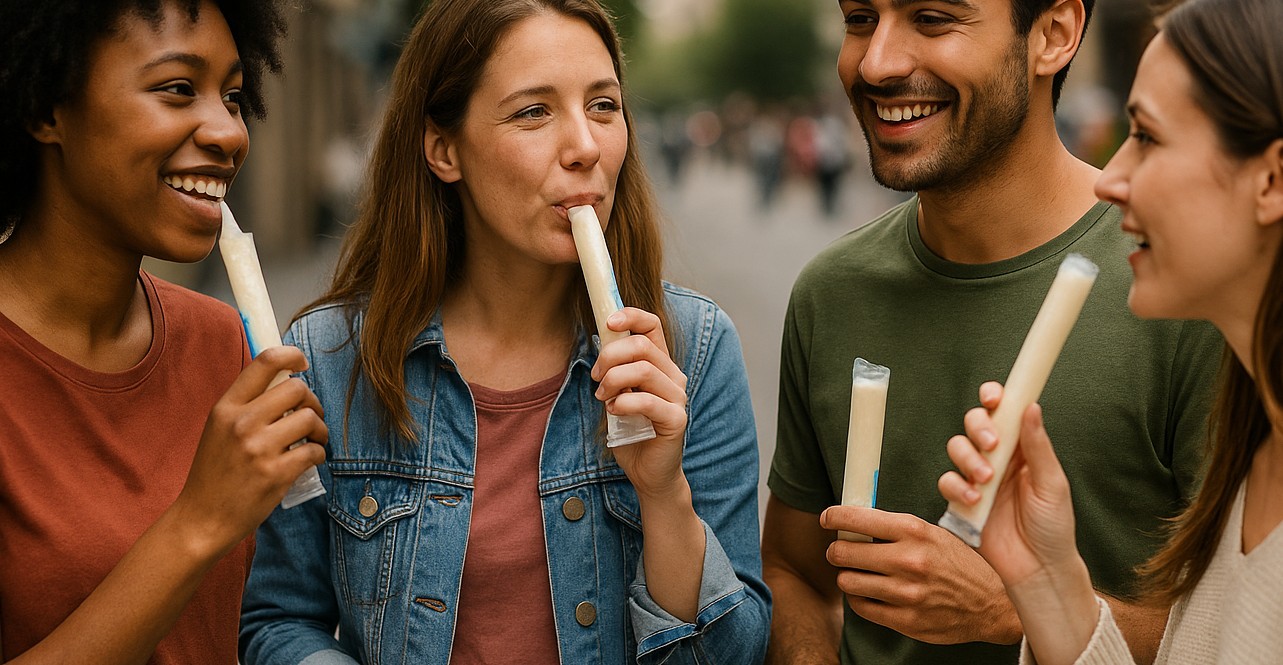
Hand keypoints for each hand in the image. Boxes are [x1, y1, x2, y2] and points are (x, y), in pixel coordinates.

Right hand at [172, 345, 327, 555]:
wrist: (202, 519)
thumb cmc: (214, 473)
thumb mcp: (219, 429)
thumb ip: (247, 406)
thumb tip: (287, 383)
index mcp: (226, 407)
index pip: (264, 363)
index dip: (291, 355)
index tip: (302, 364)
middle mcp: (242, 422)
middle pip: (297, 389)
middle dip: (312, 401)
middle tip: (311, 418)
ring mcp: (259, 448)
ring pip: (310, 418)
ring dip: (320, 429)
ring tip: (314, 440)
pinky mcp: (276, 474)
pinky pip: (314, 451)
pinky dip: (318, 454)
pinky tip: (309, 460)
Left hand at [591, 307, 688, 501]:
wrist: (647, 472)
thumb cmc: (632, 432)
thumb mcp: (618, 394)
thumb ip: (615, 371)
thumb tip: (602, 343)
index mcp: (660, 365)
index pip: (652, 326)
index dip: (631, 316)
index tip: (607, 322)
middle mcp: (673, 377)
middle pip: (641, 345)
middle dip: (610, 356)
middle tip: (596, 377)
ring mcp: (678, 398)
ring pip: (643, 369)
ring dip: (613, 380)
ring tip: (603, 397)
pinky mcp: (676, 419)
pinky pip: (648, 401)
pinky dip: (624, 402)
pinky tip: (614, 411)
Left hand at [818, 506, 1020, 643]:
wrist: (993, 604)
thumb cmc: (961, 564)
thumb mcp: (934, 533)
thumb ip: (897, 529)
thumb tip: (856, 521)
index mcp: (915, 532)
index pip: (857, 519)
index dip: (834, 517)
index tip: (827, 518)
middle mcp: (909, 561)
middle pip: (843, 553)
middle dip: (837, 550)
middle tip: (841, 551)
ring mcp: (907, 594)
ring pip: (848, 582)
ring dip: (847, 576)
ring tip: (857, 573)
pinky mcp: (907, 621)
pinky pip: (862, 607)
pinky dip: (860, 599)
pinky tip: (870, 592)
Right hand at [936, 382, 1082, 587]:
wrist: (1037, 569)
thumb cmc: (1052, 528)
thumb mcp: (1052, 484)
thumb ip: (1038, 447)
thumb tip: (1031, 406)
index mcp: (1022, 450)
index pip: (1004, 413)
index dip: (994, 399)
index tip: (993, 397)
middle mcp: (998, 459)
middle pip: (974, 424)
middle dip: (978, 428)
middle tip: (992, 446)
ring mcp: (977, 479)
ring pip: (957, 448)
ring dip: (968, 458)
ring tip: (986, 480)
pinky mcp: (961, 501)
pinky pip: (947, 481)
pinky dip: (957, 487)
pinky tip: (975, 500)